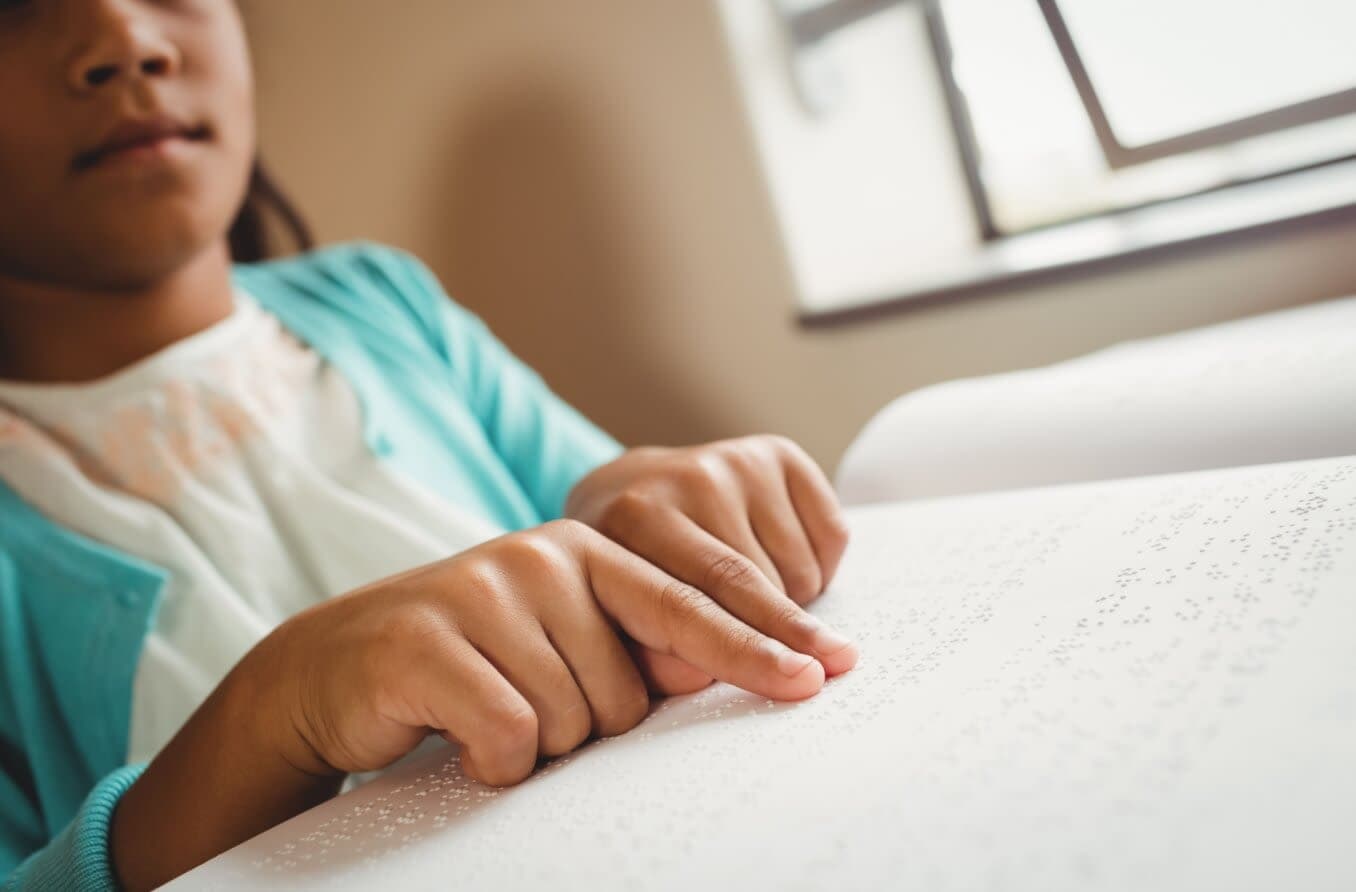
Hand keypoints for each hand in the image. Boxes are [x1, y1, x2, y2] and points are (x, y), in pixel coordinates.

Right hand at [114, 519, 838, 889]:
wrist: (335, 668)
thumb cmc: (471, 662)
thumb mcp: (560, 643)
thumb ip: (636, 647)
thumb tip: (724, 667)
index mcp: (588, 551)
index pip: (692, 603)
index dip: (758, 645)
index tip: (820, 675)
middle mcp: (543, 558)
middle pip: (629, 696)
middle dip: (589, 728)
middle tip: (528, 704)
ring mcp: (483, 591)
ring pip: (572, 723)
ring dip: (538, 747)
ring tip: (488, 713)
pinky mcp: (429, 640)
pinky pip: (511, 736)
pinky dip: (493, 761)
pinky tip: (460, 738)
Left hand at [564, 436, 855, 694]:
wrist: (627, 495)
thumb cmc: (624, 572)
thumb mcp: (611, 612)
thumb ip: (646, 653)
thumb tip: (701, 676)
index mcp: (631, 519)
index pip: (697, 602)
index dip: (748, 651)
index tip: (800, 682)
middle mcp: (686, 478)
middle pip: (757, 581)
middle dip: (793, 636)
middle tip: (827, 672)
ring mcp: (733, 461)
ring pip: (797, 567)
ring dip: (792, 602)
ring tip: (755, 603)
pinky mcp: (775, 454)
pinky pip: (830, 534)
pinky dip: (818, 567)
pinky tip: (779, 564)